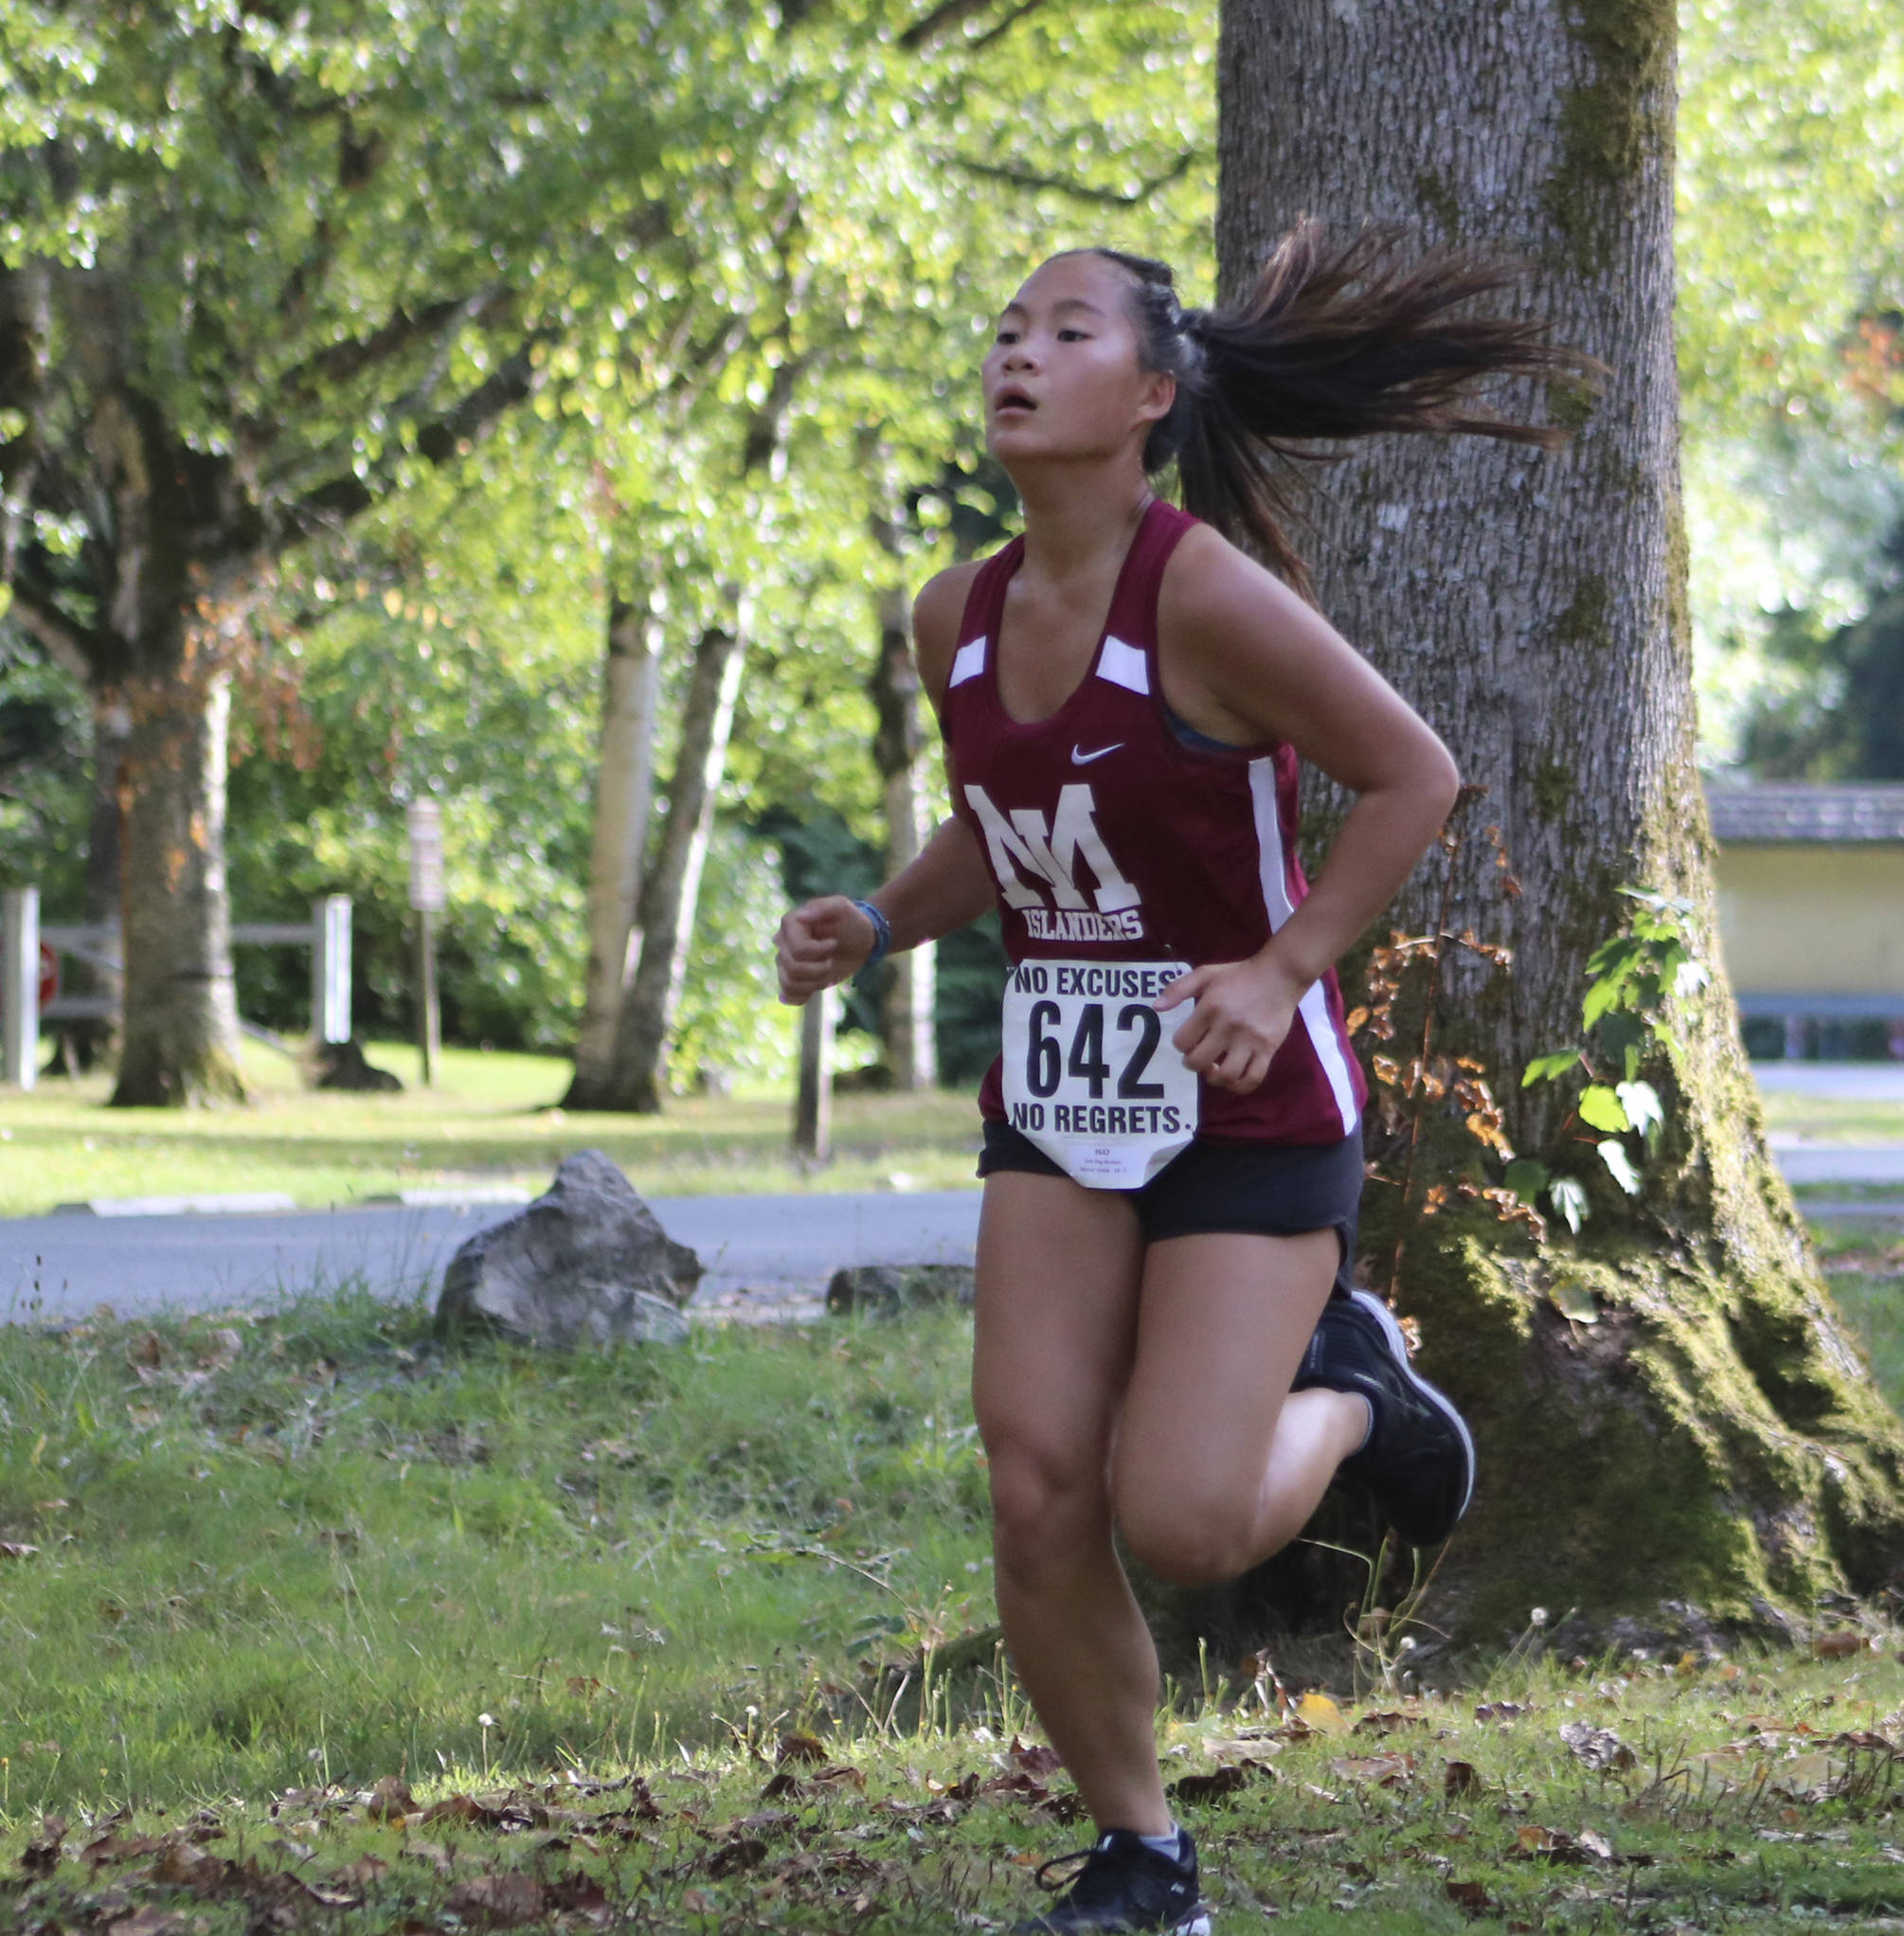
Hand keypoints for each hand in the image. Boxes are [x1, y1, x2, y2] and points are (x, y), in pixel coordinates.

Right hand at [775, 896, 877, 1004]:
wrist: (859, 940)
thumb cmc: (850, 921)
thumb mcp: (842, 908)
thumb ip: (824, 908)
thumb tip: (801, 916)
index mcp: (790, 923)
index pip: (798, 950)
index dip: (819, 952)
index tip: (834, 943)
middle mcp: (782, 942)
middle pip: (793, 968)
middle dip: (820, 969)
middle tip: (832, 959)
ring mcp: (785, 961)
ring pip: (789, 983)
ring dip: (815, 982)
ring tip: (827, 971)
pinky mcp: (793, 977)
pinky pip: (788, 994)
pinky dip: (802, 995)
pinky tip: (814, 987)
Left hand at [1156, 952, 1306, 1094]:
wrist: (1279, 975)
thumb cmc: (1239, 976)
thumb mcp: (1205, 974)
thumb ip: (1178, 989)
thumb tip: (1156, 1008)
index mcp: (1210, 1008)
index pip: (1182, 1041)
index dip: (1181, 1044)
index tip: (1189, 1040)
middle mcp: (1228, 1026)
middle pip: (1200, 1061)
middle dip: (1193, 1064)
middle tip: (1199, 1057)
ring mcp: (1250, 1040)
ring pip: (1226, 1075)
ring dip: (1214, 1078)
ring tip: (1215, 1069)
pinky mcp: (1268, 1049)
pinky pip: (1253, 1078)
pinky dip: (1240, 1086)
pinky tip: (1234, 1078)